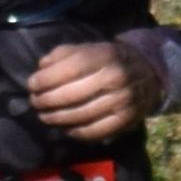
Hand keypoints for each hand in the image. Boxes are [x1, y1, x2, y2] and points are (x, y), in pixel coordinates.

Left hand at [26, 33, 163, 145]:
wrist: (148, 72)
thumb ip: (62, 55)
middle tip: (35, 102)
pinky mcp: (126, 120)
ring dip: (57, 118)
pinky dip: (76, 132)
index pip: (67, 70)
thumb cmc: (108, 60)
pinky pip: (95, 131)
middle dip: (46, 101)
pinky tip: (65, 128)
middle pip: (71, 95)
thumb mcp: (88, 48)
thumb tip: (41, 69)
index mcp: (104, 56)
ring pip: (80, 115)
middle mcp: (115, 78)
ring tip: (45, 116)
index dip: (44, 80)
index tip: (32, 85)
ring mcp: (122, 101)